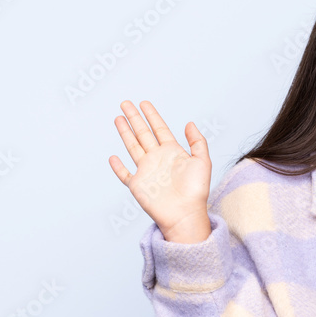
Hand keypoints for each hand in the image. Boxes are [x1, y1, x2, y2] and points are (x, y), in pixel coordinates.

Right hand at [109, 100, 212, 242]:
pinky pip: (125, 174)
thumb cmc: (196, 190)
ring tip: (118, 118)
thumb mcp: (202, 161)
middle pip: (143, 134)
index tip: (144, 103)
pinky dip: (118, 167)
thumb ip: (197, 142)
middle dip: (134, 118)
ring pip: (132, 147)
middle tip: (126, 103)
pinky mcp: (138, 185)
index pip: (159, 129)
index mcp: (172, 152)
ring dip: (125, 133)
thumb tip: (189, 123)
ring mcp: (147, 171)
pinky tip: (113, 157)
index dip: (152, 116)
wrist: (186, 213)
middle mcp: (158, 159)